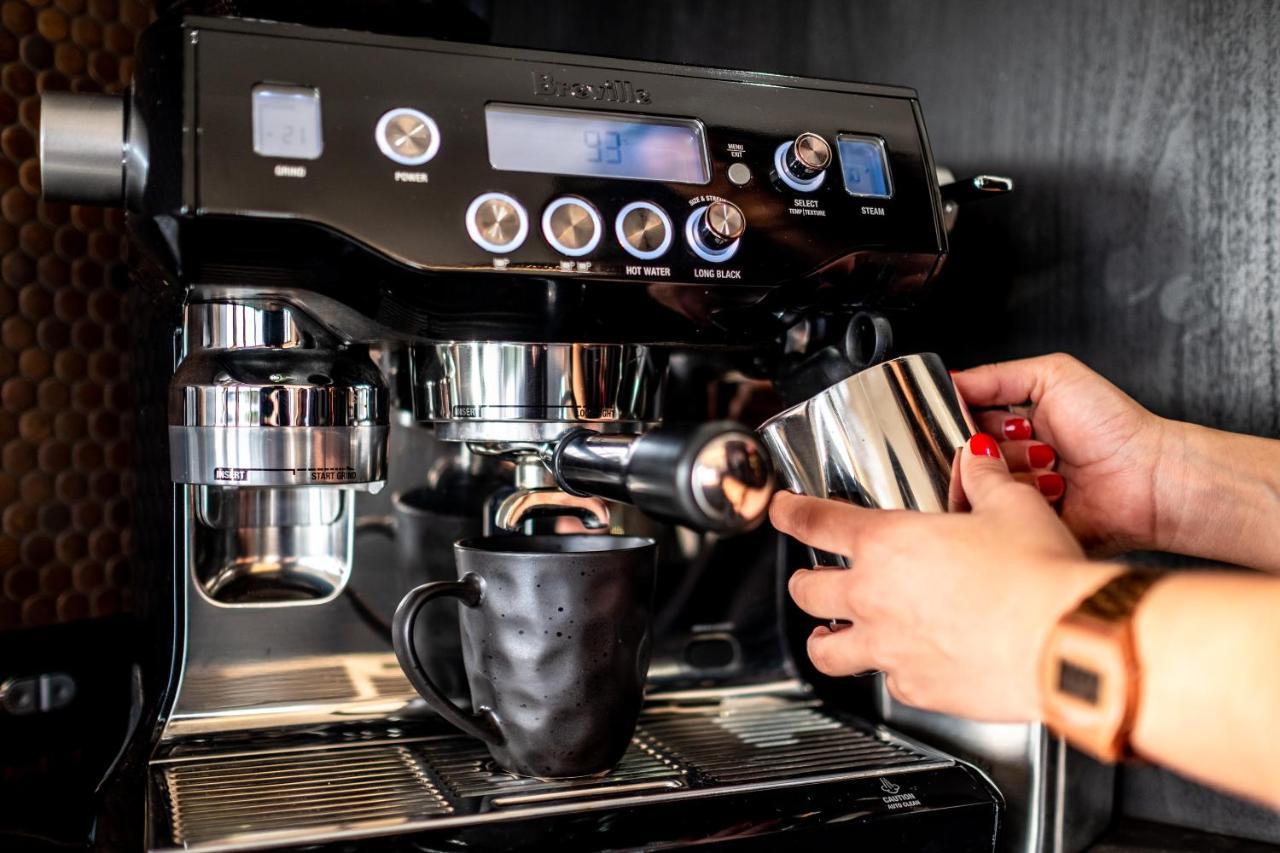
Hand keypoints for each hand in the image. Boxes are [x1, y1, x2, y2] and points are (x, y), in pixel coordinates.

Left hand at [772, 435, 1117, 720]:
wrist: (1065, 645)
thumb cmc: (1039, 575)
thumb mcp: (1014, 506)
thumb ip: (985, 479)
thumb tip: (979, 458)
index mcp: (888, 544)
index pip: (816, 522)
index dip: (790, 513)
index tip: (781, 510)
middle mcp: (875, 598)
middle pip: (808, 591)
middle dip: (803, 582)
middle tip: (809, 578)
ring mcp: (890, 649)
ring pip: (827, 651)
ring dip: (824, 640)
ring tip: (828, 638)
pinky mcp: (916, 690)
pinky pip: (886, 682)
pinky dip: (888, 673)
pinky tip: (903, 666)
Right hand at [953, 353, 1167, 554]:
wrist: (1148, 477)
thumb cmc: (1113, 425)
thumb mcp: (1053, 376)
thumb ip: (996, 376)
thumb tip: (949, 380)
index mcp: (1012, 424)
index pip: (962, 421)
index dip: (964, 419)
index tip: (978, 419)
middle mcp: (1011, 459)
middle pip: (966, 454)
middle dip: (995, 444)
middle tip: (1032, 437)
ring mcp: (1017, 492)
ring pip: (981, 482)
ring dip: (1016, 469)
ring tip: (1053, 465)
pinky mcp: (1025, 524)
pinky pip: (998, 513)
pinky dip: (1024, 497)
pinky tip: (1054, 489)